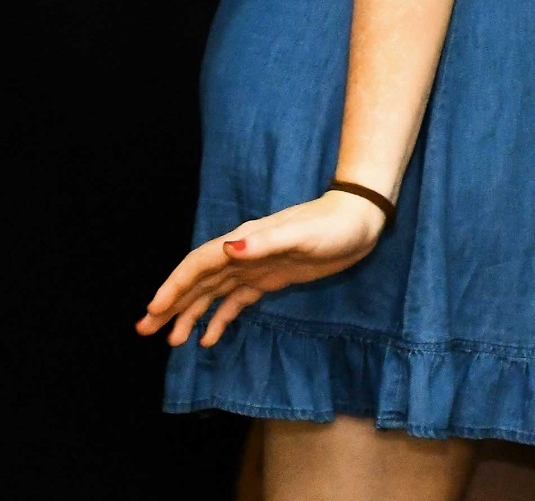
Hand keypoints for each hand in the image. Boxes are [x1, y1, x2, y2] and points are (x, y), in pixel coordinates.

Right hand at [136, 189, 384, 348]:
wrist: (361, 221)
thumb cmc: (334, 225)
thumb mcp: (301, 234)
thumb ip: (264, 242)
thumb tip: (227, 249)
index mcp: (245, 242)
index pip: (199, 264)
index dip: (175, 285)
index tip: (153, 310)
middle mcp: (244, 253)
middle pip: (199, 280)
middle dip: (171, 303)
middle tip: (145, 330)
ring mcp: (256, 266)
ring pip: (213, 293)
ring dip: (190, 313)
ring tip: (170, 341)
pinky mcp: (271, 278)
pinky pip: (236, 300)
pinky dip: (219, 318)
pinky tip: (207, 337)